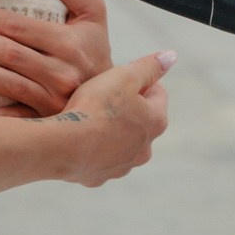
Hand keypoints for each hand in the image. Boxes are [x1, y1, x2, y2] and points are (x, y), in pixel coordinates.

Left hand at [0, 0, 112, 116]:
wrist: (114, 95)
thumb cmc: (97, 50)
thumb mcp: (94, 14)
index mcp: (68, 42)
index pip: (16, 25)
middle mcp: (60, 71)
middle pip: (7, 52)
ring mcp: (53, 99)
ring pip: (8, 82)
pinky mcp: (47, 119)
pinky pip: (18, 117)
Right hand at [56, 50, 174, 187]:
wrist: (63, 145)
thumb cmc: (96, 107)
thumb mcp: (125, 76)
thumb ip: (150, 66)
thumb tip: (170, 56)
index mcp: (156, 122)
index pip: (158, 94)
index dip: (141, 80)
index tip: (122, 76)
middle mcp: (145, 149)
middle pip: (141, 120)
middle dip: (128, 107)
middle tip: (105, 95)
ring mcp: (122, 166)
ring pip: (122, 143)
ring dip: (112, 130)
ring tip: (91, 116)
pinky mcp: (99, 177)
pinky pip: (99, 159)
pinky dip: (93, 148)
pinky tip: (78, 137)